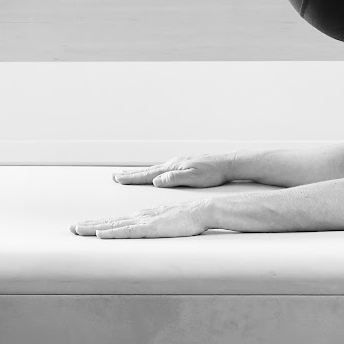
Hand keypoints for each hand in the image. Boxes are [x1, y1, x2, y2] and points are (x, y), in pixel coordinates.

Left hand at [73, 202, 211, 238]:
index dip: (100, 224)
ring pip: (113, 225)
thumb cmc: (187, 219)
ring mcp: (144, 221)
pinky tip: (99, 234)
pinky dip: (111, 232)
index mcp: (143, 216)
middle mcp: (140, 216)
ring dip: (93, 227)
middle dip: (89, 224)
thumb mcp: (167, 223)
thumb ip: (156, 227)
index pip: (117, 221)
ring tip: (78, 229)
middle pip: (110, 221)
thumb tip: (147, 232)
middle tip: (72, 228)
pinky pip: (126, 231)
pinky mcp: (150, 228)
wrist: (201, 211)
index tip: (85, 226)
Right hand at [113, 153, 233, 187]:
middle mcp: (173, 164)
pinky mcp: (185, 165)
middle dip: (131, 175)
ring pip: (155, 170)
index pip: (148, 175)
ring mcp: (179, 164)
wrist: (227, 163)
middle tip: (116, 176)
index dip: (132, 178)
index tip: (117, 178)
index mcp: (173, 168)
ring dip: (141, 173)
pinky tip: (155, 175)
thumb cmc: (213, 173)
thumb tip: (156, 180)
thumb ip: (174, 179)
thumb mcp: (194, 178)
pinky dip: (153, 172)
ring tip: (131, 176)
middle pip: (147, 171)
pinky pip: (164, 170)